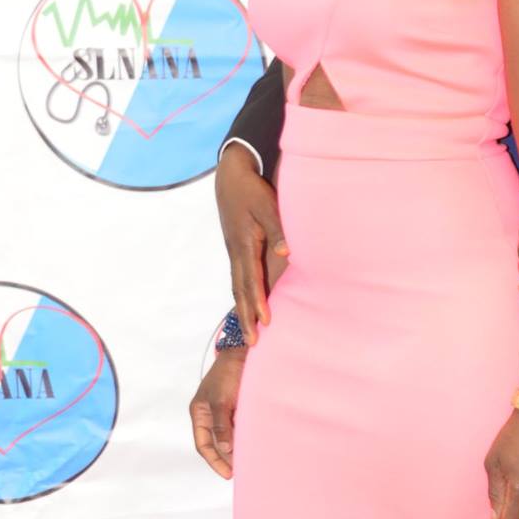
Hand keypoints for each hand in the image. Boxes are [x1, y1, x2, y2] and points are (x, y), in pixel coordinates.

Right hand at [190, 350, 245, 479]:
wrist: (243, 353)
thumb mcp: (221, 400)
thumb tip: (225, 449)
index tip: (229, 474)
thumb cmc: (227, 373)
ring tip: (251, 462)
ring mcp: (224, 412)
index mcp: (199, 414)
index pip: (203, 445)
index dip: (215, 461)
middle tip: (243, 472)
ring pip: (230, 438)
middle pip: (216, 444)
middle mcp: (210, 415)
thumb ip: (221, 425)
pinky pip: (241, 428)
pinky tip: (257, 446)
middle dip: (227, 459)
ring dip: (238, 450)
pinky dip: (247, 438)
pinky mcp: (239, 409)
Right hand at [217, 143, 287, 342]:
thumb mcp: (267, 206)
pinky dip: (242, 295)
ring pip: (237, 286)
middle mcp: (236, 252)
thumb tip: (287, 253)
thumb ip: (279, 230)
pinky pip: (239, 278)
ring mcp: (234, 252)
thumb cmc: (252, 190)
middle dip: (246, 317)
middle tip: (252, 342)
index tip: (266, 321)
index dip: (258, 302)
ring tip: (249, 331)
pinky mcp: (237, 249)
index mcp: (244, 245)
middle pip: (240, 291)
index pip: (251, 280)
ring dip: (243, 310)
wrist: (230, 176)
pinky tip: (247, 307)